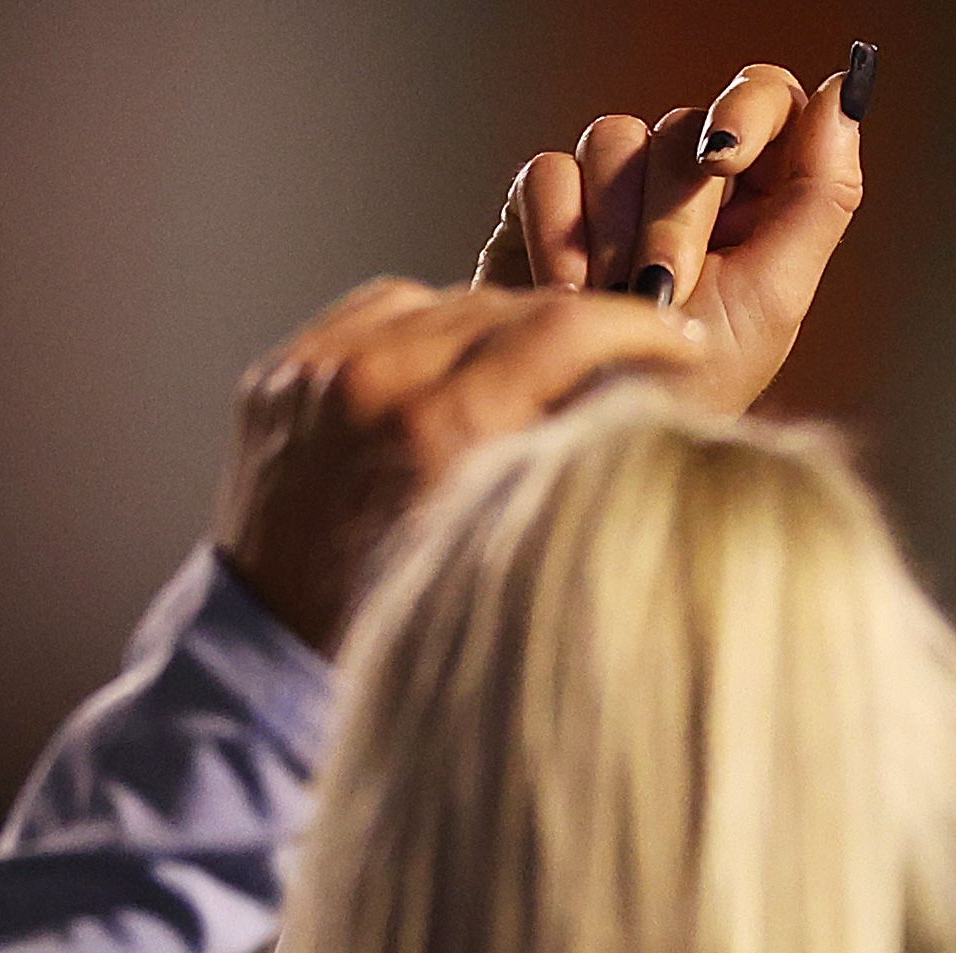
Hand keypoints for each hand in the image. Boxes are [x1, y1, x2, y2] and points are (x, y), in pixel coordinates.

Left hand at [211, 282, 702, 650]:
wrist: (275, 650)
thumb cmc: (408, 620)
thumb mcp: (508, 544)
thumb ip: (566, 456)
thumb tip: (640, 396)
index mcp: (438, 427)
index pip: (563, 328)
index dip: (638, 326)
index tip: (679, 340)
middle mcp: (373, 381)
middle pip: (507, 306)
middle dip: (576, 325)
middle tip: (621, 354)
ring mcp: (318, 369)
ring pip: (445, 298)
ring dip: (500, 326)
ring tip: (532, 367)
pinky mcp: (284, 370)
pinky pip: (379, 310)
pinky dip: (427, 327)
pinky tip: (452, 364)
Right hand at [474, 50, 868, 412]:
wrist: (597, 429)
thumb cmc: (698, 382)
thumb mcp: (776, 296)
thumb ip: (820, 193)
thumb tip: (845, 91)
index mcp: (761, 196)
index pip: (769, 97)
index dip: (746, 109)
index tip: (726, 159)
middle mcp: (691, 181)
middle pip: (683, 127)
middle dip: (674, 213)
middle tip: (665, 287)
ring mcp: (618, 189)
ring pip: (612, 138)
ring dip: (616, 230)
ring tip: (619, 300)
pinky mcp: (549, 207)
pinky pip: (550, 172)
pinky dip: (560, 235)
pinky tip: (572, 291)